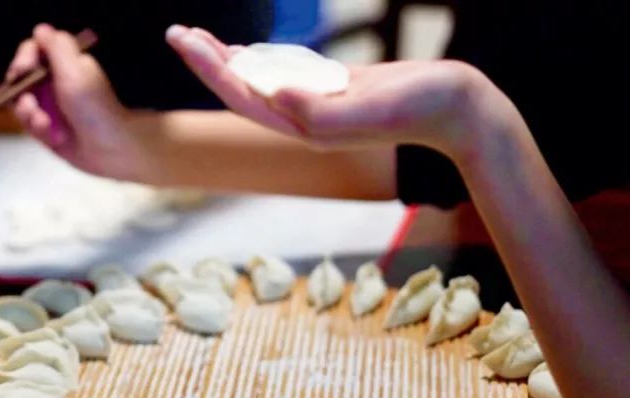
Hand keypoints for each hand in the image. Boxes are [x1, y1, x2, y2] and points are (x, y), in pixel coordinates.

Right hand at [8, 24, 156, 181]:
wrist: (111, 148)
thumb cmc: (95, 106)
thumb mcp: (75, 71)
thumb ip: (57, 47)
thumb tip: (41, 29)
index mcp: (64, 63)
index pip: (33, 50)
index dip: (24, 57)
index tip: (23, 70)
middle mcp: (54, 82)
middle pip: (20, 77)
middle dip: (21, 91)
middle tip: (30, 104)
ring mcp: (48, 106)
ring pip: (21, 103)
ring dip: (29, 114)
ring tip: (43, 124)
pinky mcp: (46, 129)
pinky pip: (29, 125)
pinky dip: (37, 129)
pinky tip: (51, 136)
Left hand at [165, 25, 502, 157]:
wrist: (459, 110)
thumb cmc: (420, 109)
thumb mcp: (369, 108)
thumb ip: (321, 110)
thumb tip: (276, 95)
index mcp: (304, 126)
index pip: (241, 95)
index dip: (209, 68)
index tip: (185, 40)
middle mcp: (303, 119)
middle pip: (241, 87)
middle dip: (207, 59)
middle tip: (176, 32)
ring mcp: (317, 103)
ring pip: (259, 81)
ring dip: (226, 59)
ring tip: (197, 39)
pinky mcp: (334, 89)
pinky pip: (285, 74)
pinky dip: (260, 60)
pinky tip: (245, 52)